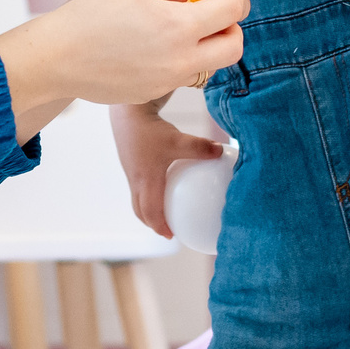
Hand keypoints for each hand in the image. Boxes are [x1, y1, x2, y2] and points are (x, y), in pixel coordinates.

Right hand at [0, 0, 246, 137]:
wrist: (56, 56)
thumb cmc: (90, 15)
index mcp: (179, 26)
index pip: (235, 11)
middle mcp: (181, 59)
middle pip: (234, 47)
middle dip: (230, 27)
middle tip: (209, 13)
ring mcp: (169, 80)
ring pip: (212, 64)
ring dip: (207, 44)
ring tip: (176, 28)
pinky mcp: (155, 92)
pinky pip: (184, 75)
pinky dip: (181, 59)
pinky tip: (153, 46)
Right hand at [112, 99, 224, 236]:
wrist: (128, 112)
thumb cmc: (152, 129)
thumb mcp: (178, 140)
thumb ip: (200, 148)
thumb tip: (221, 153)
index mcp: (146, 181)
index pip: (150, 212)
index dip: (159, 226)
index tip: (171, 236)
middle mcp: (136, 179)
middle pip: (140, 209)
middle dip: (152, 222)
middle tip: (167, 230)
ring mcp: (132, 171)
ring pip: (137, 198)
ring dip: (149, 209)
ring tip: (164, 212)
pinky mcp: (131, 162)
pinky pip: (139, 185)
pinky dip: (149, 192)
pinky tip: (164, 182)